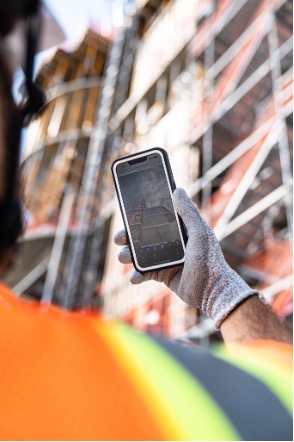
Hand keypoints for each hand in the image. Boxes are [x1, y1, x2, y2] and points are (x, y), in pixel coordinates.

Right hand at [114, 188, 256, 327]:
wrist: (212, 293)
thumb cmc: (210, 261)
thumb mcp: (200, 233)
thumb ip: (189, 212)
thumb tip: (177, 189)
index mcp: (180, 229)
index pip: (157, 217)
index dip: (141, 215)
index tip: (127, 213)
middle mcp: (172, 241)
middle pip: (144, 235)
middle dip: (128, 236)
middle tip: (119, 238)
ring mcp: (166, 258)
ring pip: (140, 254)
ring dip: (129, 255)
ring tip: (124, 257)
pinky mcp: (163, 274)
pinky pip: (145, 272)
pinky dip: (137, 275)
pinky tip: (135, 277)